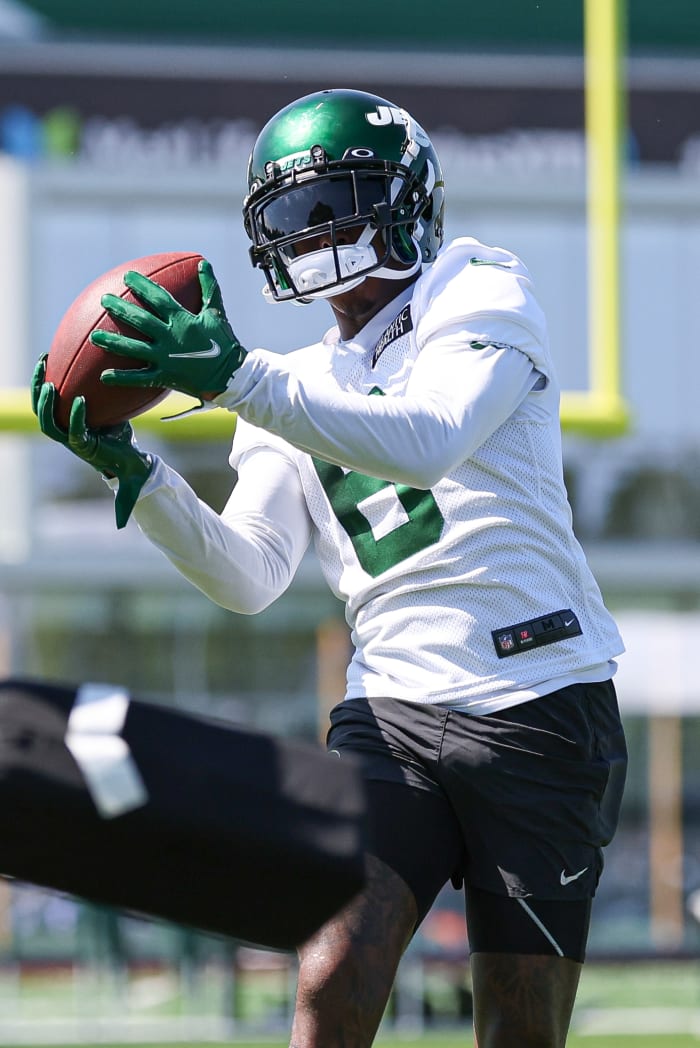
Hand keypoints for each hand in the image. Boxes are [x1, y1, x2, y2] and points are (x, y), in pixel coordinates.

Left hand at [31, 355, 152, 529]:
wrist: (121, 456)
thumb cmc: (126, 465)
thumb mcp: (128, 487)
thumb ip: (124, 505)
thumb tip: (122, 526)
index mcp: (83, 448)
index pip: (72, 435)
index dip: (73, 420)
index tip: (79, 402)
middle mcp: (69, 436)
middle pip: (48, 422)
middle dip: (44, 406)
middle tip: (48, 386)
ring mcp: (65, 423)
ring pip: (43, 407)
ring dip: (38, 386)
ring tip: (41, 363)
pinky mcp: (68, 411)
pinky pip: (53, 393)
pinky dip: (48, 376)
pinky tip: (50, 357)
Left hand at [94, 259, 245, 400]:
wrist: (231, 375)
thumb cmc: (224, 342)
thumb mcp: (217, 313)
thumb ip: (209, 288)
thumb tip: (203, 263)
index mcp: (182, 320)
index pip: (158, 298)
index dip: (142, 286)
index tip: (127, 277)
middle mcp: (170, 337)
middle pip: (140, 320)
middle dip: (120, 309)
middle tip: (104, 300)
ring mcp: (166, 358)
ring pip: (134, 348)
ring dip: (113, 342)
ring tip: (94, 336)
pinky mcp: (165, 376)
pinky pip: (139, 378)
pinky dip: (122, 378)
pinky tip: (103, 376)